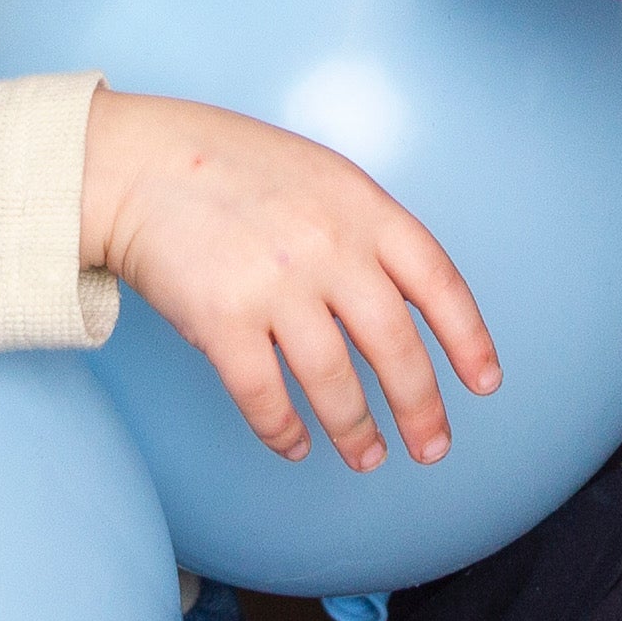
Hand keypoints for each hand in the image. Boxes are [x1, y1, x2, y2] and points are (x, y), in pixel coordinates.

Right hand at [82, 89, 499, 472]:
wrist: (138, 163)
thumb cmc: (229, 168)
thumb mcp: (320, 177)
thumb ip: (365, 231)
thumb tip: (404, 306)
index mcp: (362, 207)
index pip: (438, 282)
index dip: (468, 339)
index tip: (484, 383)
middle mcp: (328, 247)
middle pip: (395, 346)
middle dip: (420, 407)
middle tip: (432, 447)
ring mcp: (275, 285)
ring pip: (334, 382)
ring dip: (354, 430)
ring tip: (366, 457)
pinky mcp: (221, 319)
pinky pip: (264, 396)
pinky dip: (282, 430)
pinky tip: (293, 445)